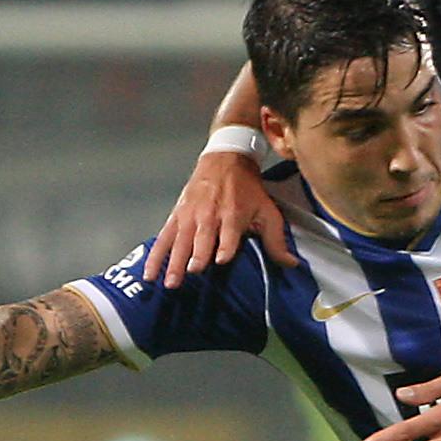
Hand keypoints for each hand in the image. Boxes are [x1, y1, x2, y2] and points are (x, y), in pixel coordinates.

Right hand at [149, 151, 298, 288]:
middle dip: (197, 255)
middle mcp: (209, 216)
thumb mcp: (268, 211)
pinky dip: (156, 256)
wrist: (225, 158)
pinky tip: (149, 273)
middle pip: (202, 239)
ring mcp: (190, 217)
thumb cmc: (248, 189)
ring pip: (180, 242)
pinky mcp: (177, 217)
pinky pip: (164, 239)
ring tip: (169, 282)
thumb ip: (277, 241)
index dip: (225, 247)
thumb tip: (292, 265)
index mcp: (233, 215)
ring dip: (174, 262)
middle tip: (192, 271)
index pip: (229, 235)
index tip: (221, 259)